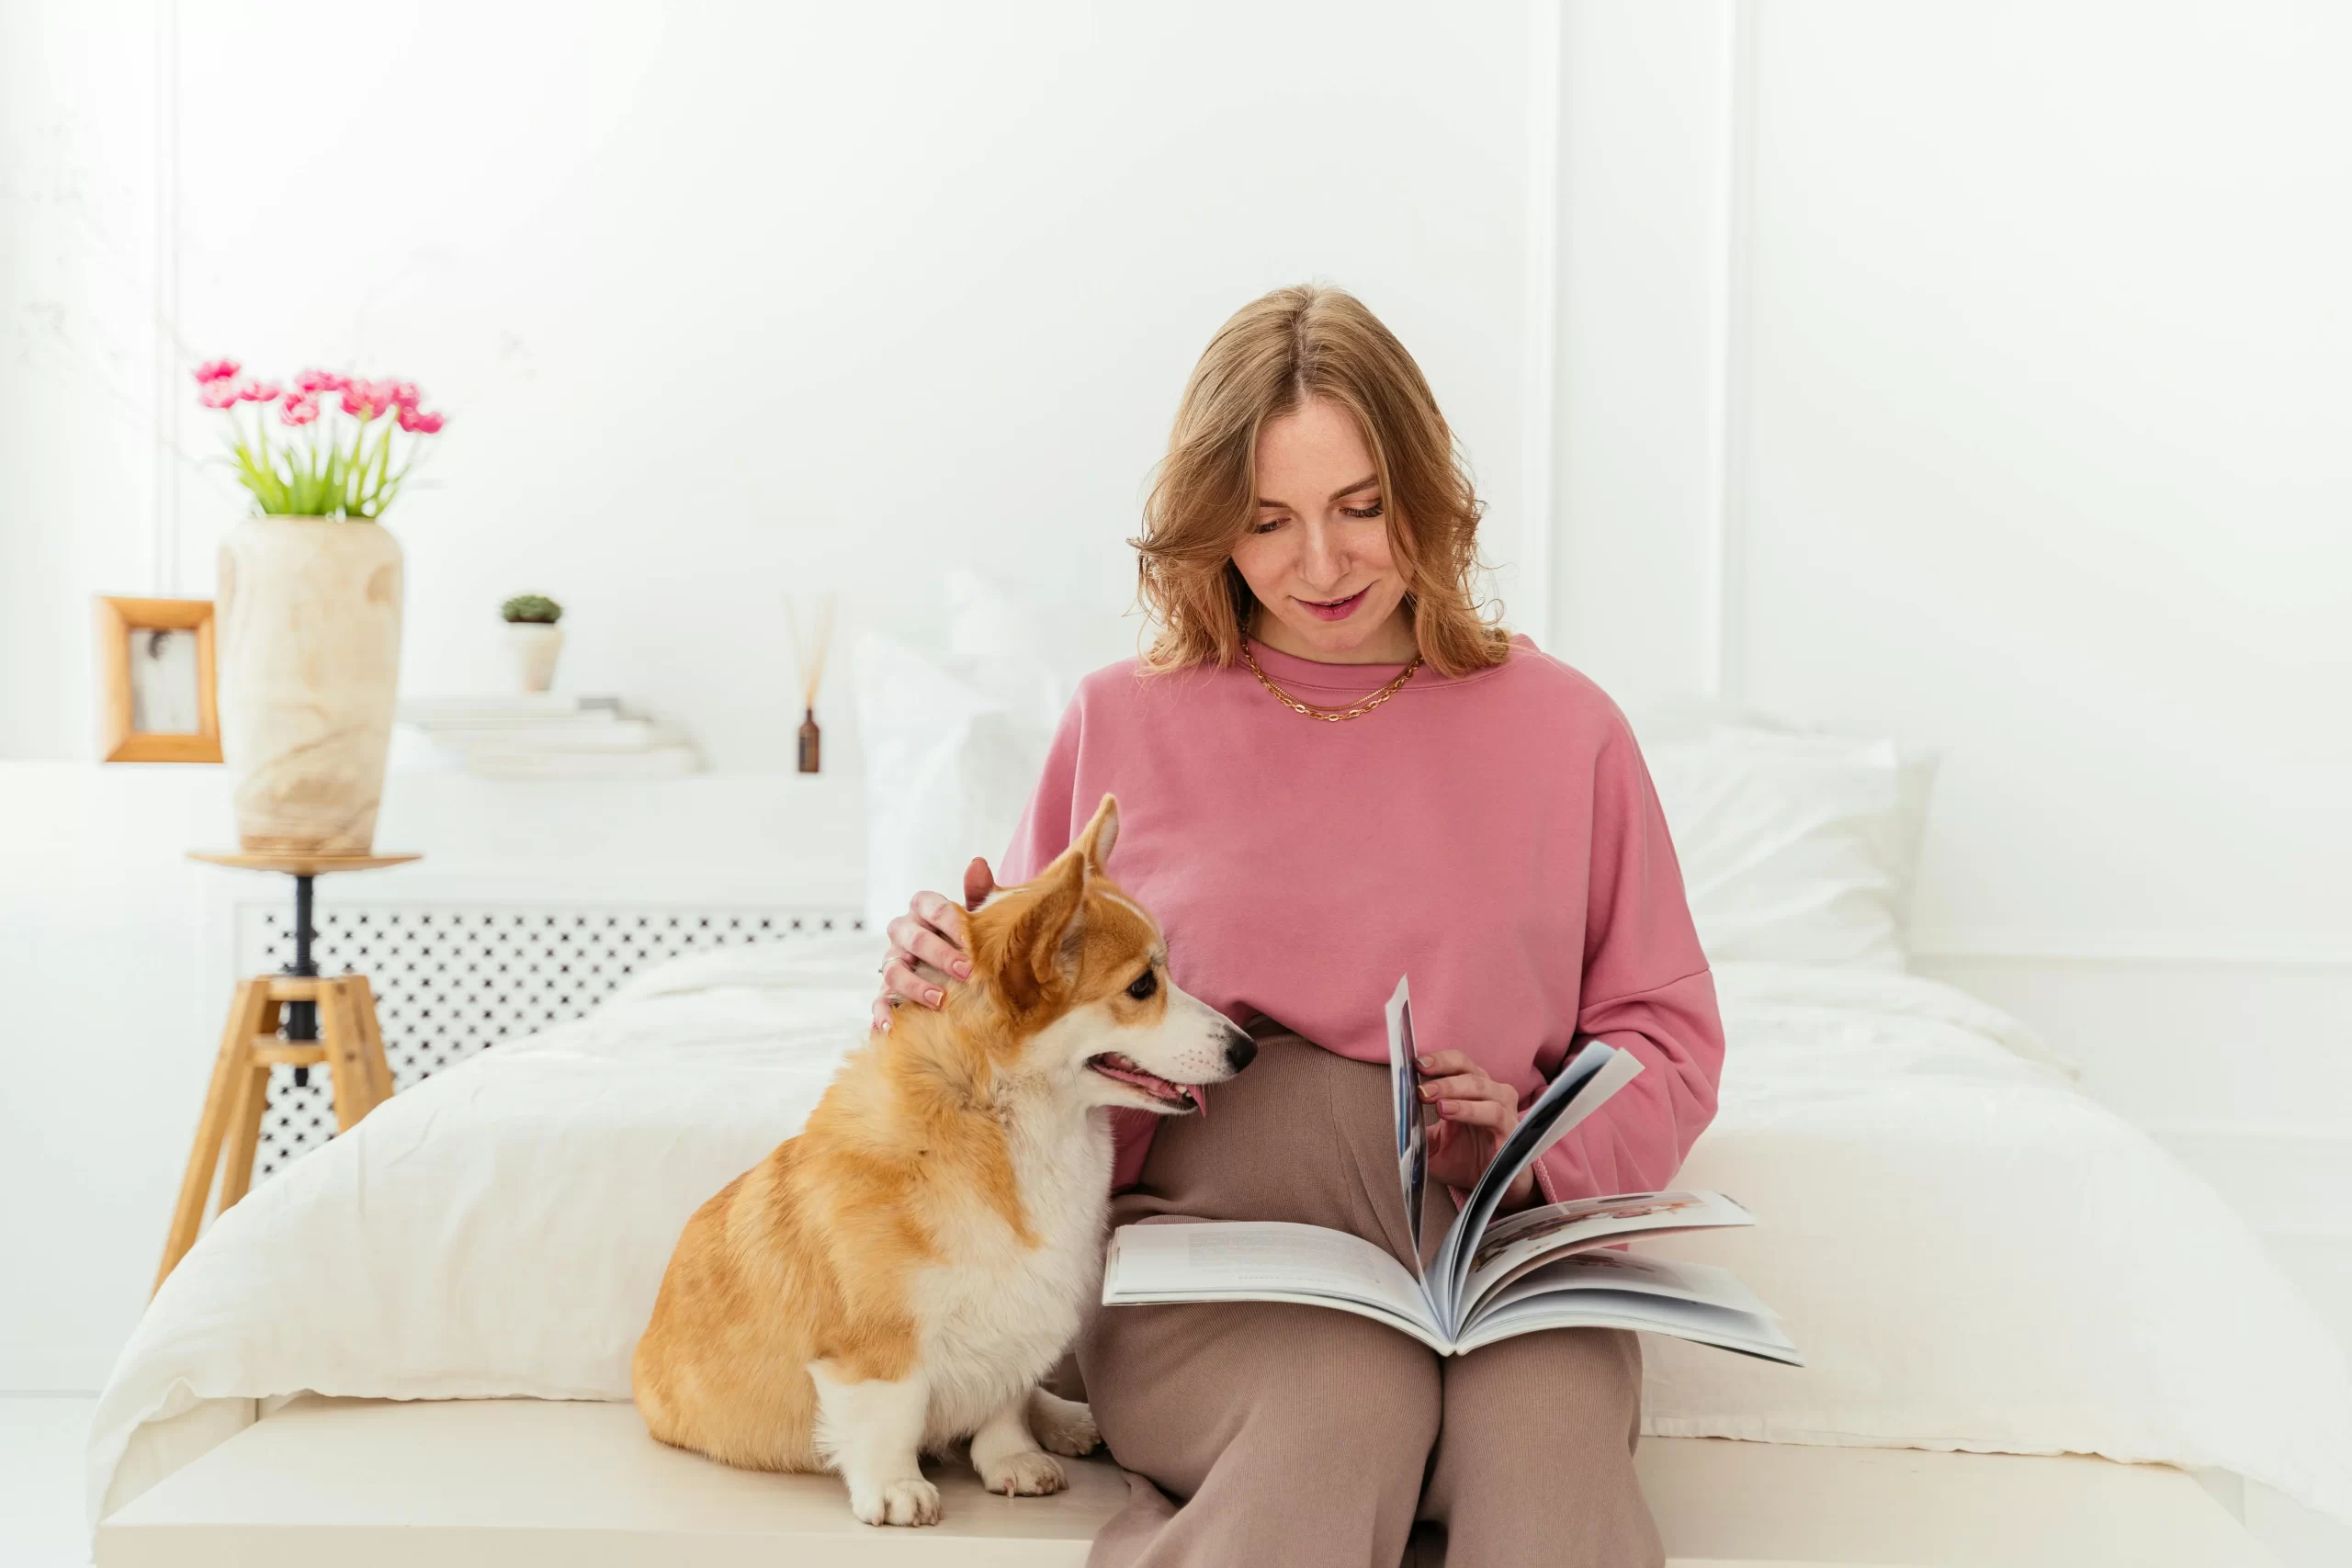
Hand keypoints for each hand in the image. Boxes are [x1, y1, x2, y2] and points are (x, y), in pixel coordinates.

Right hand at [872, 857, 996, 1029]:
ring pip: (894, 970)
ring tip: (939, 1001)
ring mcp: (893, 962)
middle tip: (967, 972)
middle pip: (914, 939)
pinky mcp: (887, 991)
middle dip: (940, 955)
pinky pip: (879, 1001)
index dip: (951, 921)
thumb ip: (978, 892)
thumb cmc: (968, 939)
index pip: (930, 906)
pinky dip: (882, 1014)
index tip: (972, 939)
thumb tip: (978, 863)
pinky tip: (891, 1027)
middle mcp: (903, 934)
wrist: (959, 970)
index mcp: (923, 910)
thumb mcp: (977, 916)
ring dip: (915, 986)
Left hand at [1415, 1050, 1537, 1211]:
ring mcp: (1504, 1111)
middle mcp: (1491, 1094)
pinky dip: (1470, 1110)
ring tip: (1435, 1102)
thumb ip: (1417, 1130)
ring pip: (1483, 1089)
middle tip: (1420, 1090)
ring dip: (1455, 1091)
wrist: (1490, 1189)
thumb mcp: (1432, 1145)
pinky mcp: (1513, 1132)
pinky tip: (1449, 1112)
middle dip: (1442, 1077)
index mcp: (1472, 1090)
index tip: (1416, 1064)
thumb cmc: (1464, 1160)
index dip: (1439, 1060)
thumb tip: (1396, 1119)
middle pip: (1469, 1072)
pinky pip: (1494, 1114)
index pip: (1458, 1064)